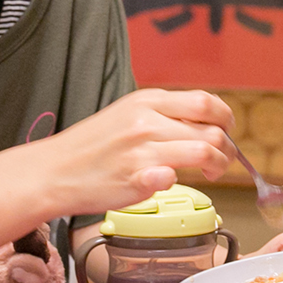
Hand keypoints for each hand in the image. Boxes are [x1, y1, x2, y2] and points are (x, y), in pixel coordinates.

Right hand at [31, 89, 235, 215]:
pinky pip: (171, 177)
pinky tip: (172, 182)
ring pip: (204, 152)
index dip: (226, 119)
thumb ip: (165, 115)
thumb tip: (205, 123)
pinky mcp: (135, 178)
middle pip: (213, 130)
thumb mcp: (129, 113)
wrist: (53, 171)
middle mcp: (146, 121)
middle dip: (228, 149)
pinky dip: (178, 181)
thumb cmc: (93, 146)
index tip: (226, 132)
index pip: (206, 102)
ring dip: (218, 166)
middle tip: (223, 159)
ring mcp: (141, 150)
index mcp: (148, 101)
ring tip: (209, 174)